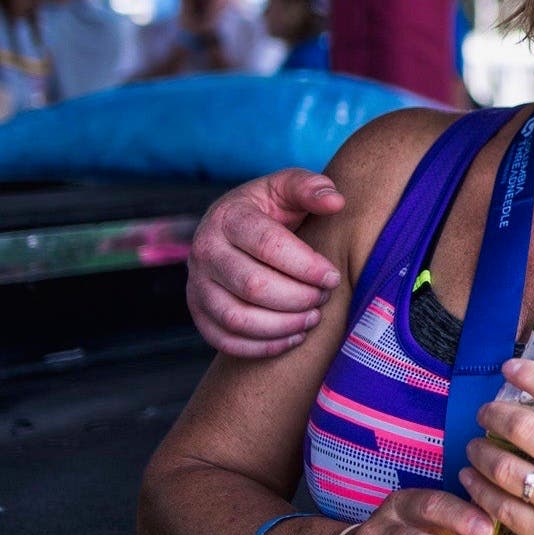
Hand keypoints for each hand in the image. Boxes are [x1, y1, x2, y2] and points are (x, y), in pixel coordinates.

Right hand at [187, 170, 344, 357]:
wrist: (237, 229)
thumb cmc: (272, 208)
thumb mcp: (288, 188)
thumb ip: (312, 187)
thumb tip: (335, 202)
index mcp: (228, 217)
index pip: (268, 246)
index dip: (306, 266)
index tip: (333, 277)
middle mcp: (204, 251)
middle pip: (253, 286)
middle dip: (298, 297)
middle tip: (324, 297)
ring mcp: (196, 285)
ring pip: (237, 318)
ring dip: (282, 325)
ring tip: (313, 318)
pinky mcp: (199, 311)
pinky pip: (225, 340)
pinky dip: (262, 346)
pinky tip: (294, 337)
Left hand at [460, 360, 533, 534]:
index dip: (530, 375)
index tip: (511, 368)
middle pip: (522, 428)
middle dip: (494, 413)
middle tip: (485, 412)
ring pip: (504, 469)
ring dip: (480, 452)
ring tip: (475, 446)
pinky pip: (503, 509)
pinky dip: (481, 490)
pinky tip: (473, 480)